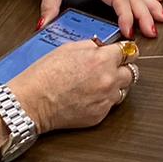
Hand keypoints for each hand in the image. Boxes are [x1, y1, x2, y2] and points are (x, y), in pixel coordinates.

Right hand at [6, 39, 132, 135]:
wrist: (31, 102)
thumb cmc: (44, 75)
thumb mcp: (69, 48)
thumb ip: (92, 46)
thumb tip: (102, 46)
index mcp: (102, 59)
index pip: (130, 51)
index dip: (125, 51)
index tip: (123, 52)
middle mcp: (108, 79)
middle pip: (131, 71)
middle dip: (122, 68)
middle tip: (111, 68)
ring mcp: (105, 99)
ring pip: (123, 89)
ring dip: (115, 85)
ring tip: (97, 83)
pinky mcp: (99, 116)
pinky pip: (110, 105)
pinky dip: (103, 100)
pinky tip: (89, 96)